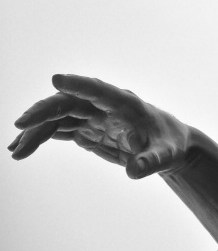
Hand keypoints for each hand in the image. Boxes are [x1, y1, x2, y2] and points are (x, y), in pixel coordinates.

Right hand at [8, 74, 191, 178]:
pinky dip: (41, 137)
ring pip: (59, 117)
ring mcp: (94, 116)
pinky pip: (59, 129)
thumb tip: (135, 171)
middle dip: (44, 111)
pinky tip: (22, 149)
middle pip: (70, 102)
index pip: (100, 90)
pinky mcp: (87, 129)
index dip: (79, 84)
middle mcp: (105, 106)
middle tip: (20, 125)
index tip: (56, 79)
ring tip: (16, 151)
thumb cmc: (168, 146)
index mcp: (126, 104)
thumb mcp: (164, 156)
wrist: (165, 148)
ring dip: (36, 131)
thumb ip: (150, 162)